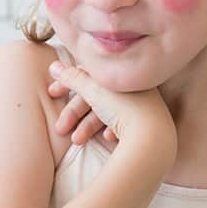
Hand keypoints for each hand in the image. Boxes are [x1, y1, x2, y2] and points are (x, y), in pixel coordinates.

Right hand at [47, 60, 174, 160]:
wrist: (154, 138)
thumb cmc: (124, 109)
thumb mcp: (94, 90)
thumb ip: (73, 78)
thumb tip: (53, 66)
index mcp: (122, 73)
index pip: (90, 73)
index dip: (68, 83)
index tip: (52, 94)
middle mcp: (133, 86)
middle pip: (97, 96)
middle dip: (75, 113)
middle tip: (60, 127)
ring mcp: (142, 106)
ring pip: (107, 112)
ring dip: (88, 127)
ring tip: (76, 141)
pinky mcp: (146, 124)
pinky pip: (123, 124)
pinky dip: (111, 130)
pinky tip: (108, 138)